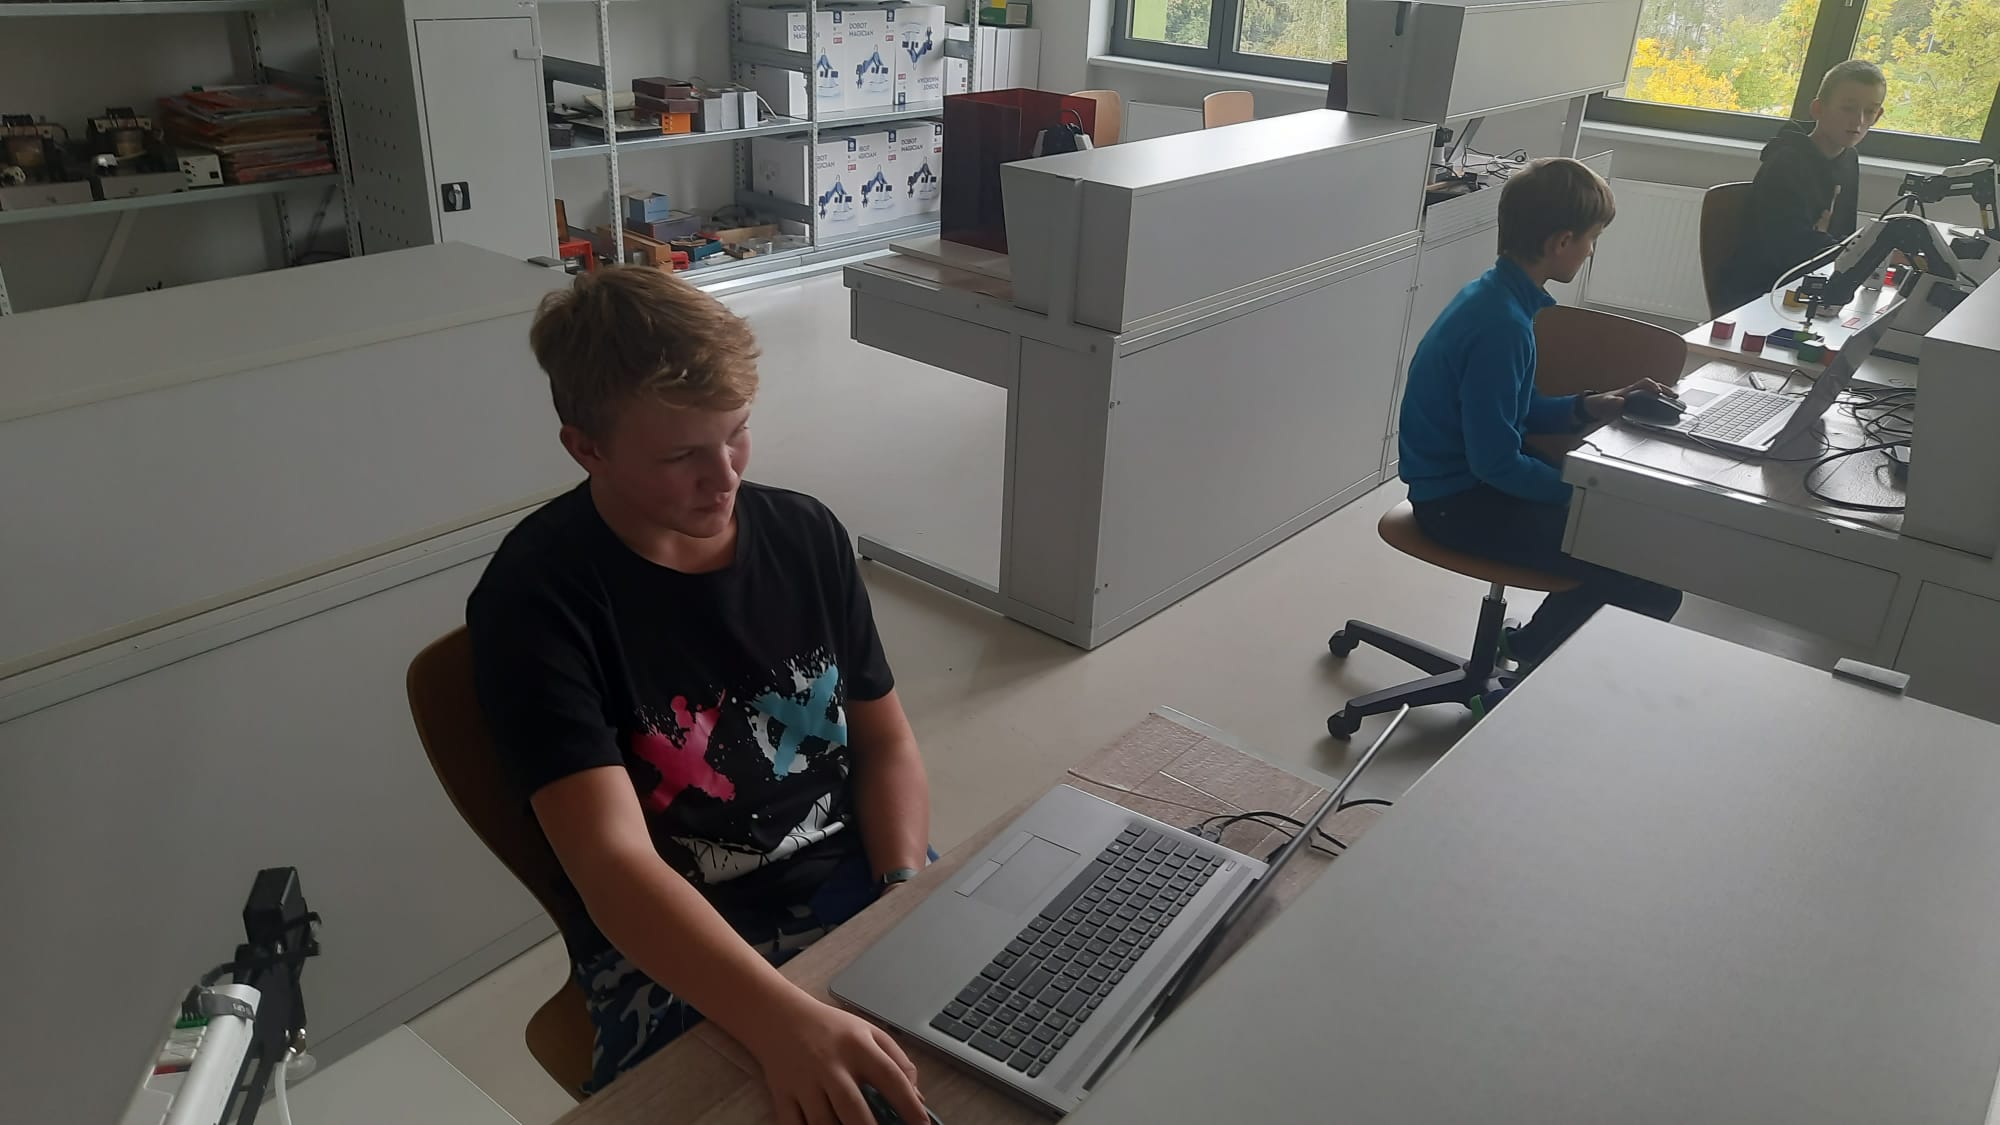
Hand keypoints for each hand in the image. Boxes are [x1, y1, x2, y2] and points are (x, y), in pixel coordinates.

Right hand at [743, 992, 925, 1124]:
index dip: (909, 1105)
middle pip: (853, 1108)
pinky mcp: (782, 1094)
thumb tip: (917, 1098)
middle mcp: (831, 1064)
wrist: (779, 1016)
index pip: (890, 1077)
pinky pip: (792, 1124)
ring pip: (822, 1122)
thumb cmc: (830, 1028)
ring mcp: (804, 1081)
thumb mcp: (869, 1032)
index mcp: (858, 1046)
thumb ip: (897, 1061)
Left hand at [1582, 378, 1673, 421]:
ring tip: (1676, 401)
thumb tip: (1620, 401)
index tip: (1658, 391)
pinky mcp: (1637, 405)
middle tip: (1675, 396)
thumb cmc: (1600, 404)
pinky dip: (1661, 403)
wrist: (1595, 409)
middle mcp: (1635, 392)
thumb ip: (1611, 402)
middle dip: (1666, 390)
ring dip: (1666, 396)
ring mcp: (1637, 398)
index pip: (1644, 383)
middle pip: (1654, 387)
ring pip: (1655, 393)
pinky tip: (1666, 408)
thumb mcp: (1604, 403)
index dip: (1652, 386)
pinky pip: (1652, 401)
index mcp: (1629, 390)